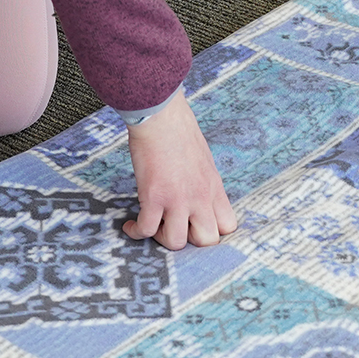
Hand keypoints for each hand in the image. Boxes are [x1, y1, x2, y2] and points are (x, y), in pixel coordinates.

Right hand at [123, 91, 237, 249]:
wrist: (161, 115)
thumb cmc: (179, 130)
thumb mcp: (203, 160)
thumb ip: (203, 183)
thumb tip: (196, 197)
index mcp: (214, 187)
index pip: (228, 226)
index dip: (213, 232)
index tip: (195, 226)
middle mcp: (200, 198)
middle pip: (207, 241)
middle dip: (189, 240)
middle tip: (173, 227)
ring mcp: (177, 200)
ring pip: (175, 242)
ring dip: (161, 238)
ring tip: (152, 225)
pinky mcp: (153, 197)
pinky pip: (145, 230)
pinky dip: (135, 232)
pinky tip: (130, 225)